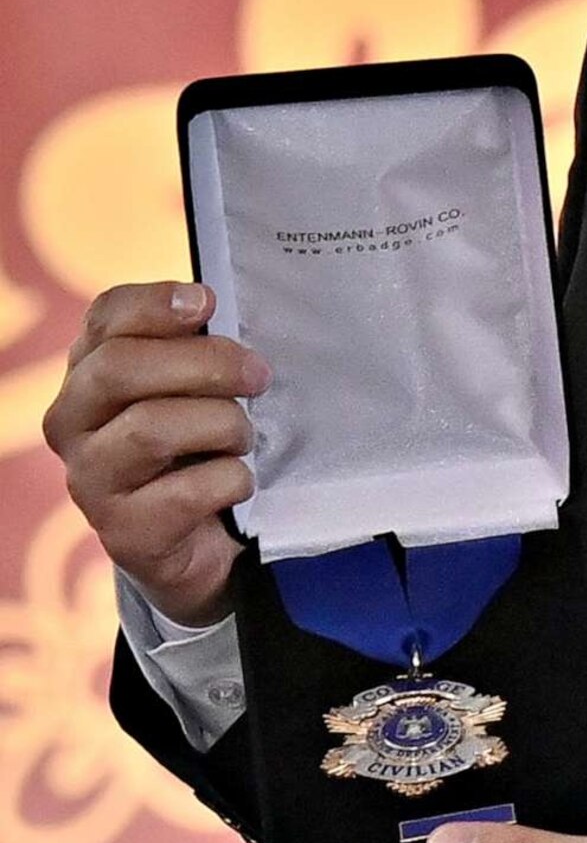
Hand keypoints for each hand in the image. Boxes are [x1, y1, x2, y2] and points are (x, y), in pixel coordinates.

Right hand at [47, 282, 266, 626]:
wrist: (201, 540)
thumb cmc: (202, 445)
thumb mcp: (199, 389)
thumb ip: (198, 348)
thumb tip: (215, 305)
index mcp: (91, 373)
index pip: (105, 318)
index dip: (155, 303)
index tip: (207, 303)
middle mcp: (72, 423)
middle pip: (118, 368)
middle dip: (204, 364)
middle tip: (258, 376)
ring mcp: (90, 480)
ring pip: (150, 429)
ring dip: (222, 426)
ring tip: (244, 438)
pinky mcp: (123, 531)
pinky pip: (186, 492)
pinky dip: (230, 480)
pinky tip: (238, 483)